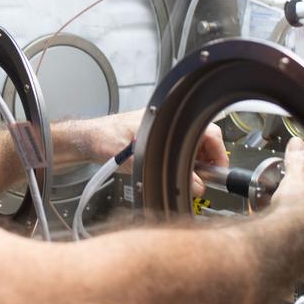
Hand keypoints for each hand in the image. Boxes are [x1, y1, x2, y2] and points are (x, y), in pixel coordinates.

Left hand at [56, 110, 228, 195]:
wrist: (86, 138)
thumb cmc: (104, 138)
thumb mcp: (138, 158)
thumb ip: (167, 171)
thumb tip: (194, 184)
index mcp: (168, 118)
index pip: (207, 131)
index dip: (217, 152)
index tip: (217, 171)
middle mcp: (169, 123)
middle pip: (203, 140)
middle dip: (205, 161)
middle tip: (201, 180)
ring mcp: (163, 132)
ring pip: (191, 148)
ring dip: (193, 165)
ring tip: (187, 180)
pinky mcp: (156, 141)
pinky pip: (178, 152)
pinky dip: (181, 164)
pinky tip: (174, 175)